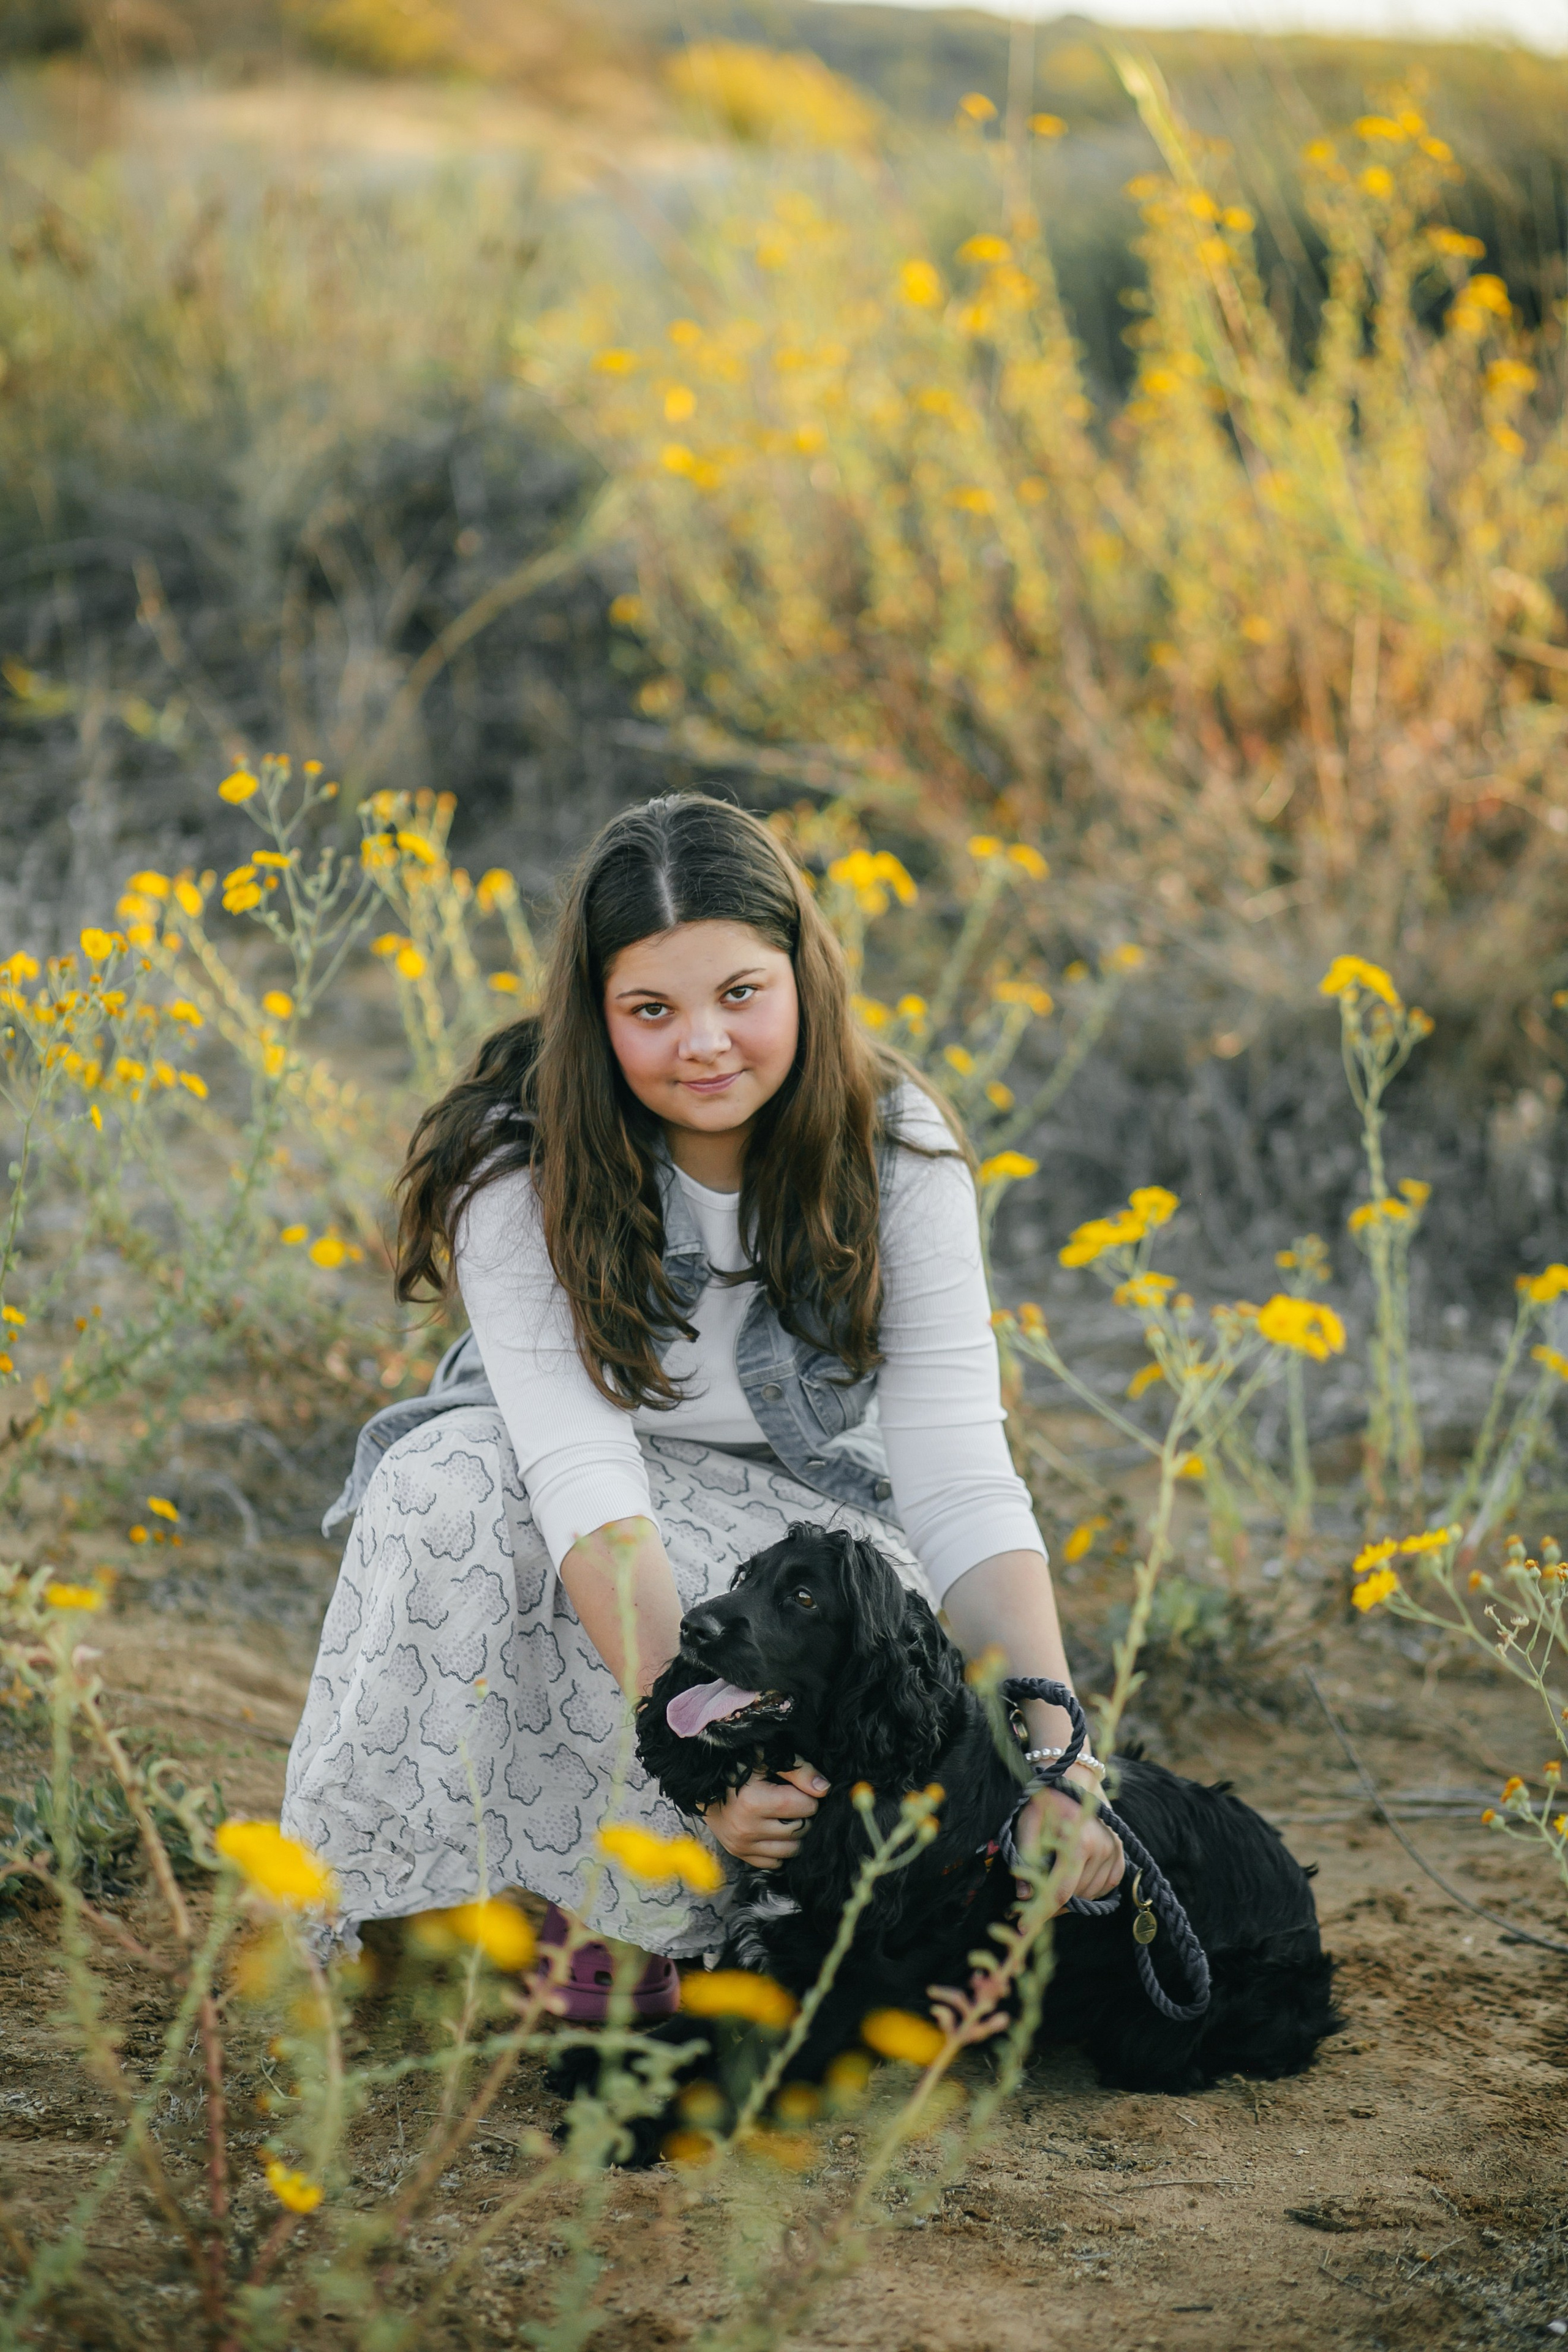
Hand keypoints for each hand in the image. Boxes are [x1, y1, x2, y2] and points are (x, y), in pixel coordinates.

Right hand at [702, 1761, 828, 1869]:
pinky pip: (774, 1862)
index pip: (805, 1807)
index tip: (799, 1788)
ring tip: (785, 1815)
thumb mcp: (766, 1758)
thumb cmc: (737, 1764)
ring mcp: (741, 1844)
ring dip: (794, 1834)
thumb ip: (798, 1771)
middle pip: (800, 1830)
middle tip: (793, 1801)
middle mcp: (746, 1828)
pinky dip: (780, 1848)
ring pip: (790, 1850)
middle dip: (803, 1815)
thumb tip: (824, 1789)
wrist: (701, 1782)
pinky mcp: (738, 1853)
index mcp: (753, 1802)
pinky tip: (774, 1830)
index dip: (809, 1796)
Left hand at [1013, 1767, 1124, 1910]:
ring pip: (1090, 1894)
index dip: (1041, 1913)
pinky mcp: (1121, 1853)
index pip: (1060, 1893)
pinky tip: (1076, 1874)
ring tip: (1054, 1877)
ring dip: (1072, 1894)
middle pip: (1075, 1896)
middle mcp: (1102, 1850)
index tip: (1024, 1928)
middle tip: (1033, 1897)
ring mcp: (1115, 1851)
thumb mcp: (1027, 1826)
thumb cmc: (1045, 1800)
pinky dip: (1090, 1887)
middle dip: (1053, 1901)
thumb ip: (1025, 1862)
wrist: (1073, 1775)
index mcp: (1077, 1844)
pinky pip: (1107, 1886)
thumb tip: (1024, 1897)